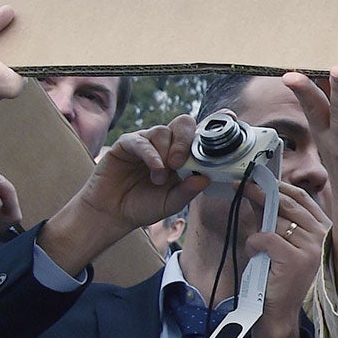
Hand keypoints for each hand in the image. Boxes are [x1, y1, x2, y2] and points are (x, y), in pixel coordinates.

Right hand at [39, 117, 206, 275]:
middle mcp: (166, 145)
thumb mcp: (172, 202)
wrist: (113, 213)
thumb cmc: (144, 206)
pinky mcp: (126, 145)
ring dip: (165, 153)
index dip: (211, 128)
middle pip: (183, 124)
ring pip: (162, 131)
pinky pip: (141, 141)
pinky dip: (151, 153)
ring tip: (160, 178)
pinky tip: (155, 168)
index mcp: (182, 155)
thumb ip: (188, 190)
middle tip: (180, 163)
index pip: (199, 134)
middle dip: (185, 140)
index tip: (224, 126)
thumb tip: (206, 178)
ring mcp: (146, 143)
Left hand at [244, 182, 330, 337]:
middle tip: (242, 185)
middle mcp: (322, 235)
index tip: (260, 178)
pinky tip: (254, 252)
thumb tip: (259, 193)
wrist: (280, 311)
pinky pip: (266, 237)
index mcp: (323, 229)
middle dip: (261, 192)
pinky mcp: (295, 258)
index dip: (279, 186)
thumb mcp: (283, 242)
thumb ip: (277, 220)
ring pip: (276, 222)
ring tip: (255, 246)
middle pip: (288, 204)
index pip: (302, 198)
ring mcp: (311, 247)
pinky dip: (254, 243)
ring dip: (257, 230)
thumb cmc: (280, 276)